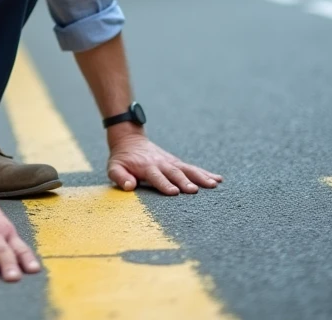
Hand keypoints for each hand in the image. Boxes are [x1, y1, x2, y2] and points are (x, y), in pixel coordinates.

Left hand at [106, 129, 222, 195]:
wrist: (129, 140)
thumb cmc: (121, 159)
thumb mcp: (114, 167)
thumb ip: (119, 176)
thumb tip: (129, 186)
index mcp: (146, 167)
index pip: (156, 177)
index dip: (164, 184)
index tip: (174, 192)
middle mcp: (161, 163)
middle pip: (175, 173)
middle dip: (184, 182)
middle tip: (194, 191)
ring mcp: (171, 162)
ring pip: (187, 169)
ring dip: (200, 176)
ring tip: (214, 184)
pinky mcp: (177, 162)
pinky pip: (192, 168)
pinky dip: (205, 172)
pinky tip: (218, 179)